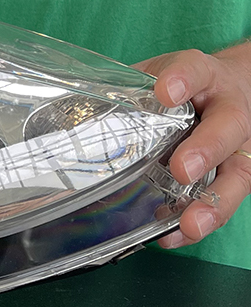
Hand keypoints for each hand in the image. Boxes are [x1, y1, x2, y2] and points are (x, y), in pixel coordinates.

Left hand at [136, 42, 250, 248]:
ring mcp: (239, 146)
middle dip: (206, 149)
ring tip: (190, 222)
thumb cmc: (187, 87)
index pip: (196, 71)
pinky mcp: (235, 176)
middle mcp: (230, 110)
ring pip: (238, 173)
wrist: (230, 91)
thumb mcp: (159, 76)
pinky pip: (224, 202)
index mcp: (205, 77)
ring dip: (212, 203)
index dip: (182, 79)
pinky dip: (199, 222)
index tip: (165, 90)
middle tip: (182, 168)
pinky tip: (174, 235)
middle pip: (228, 126)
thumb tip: (71, 109)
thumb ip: (130, 90)